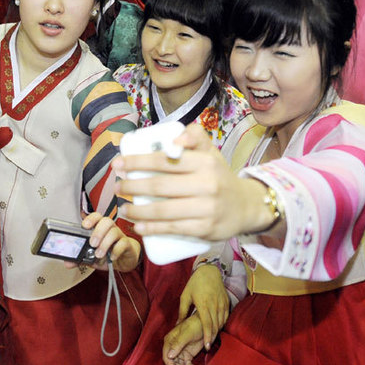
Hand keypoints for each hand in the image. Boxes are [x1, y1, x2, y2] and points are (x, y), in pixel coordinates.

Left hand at [80, 212, 140, 271]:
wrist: (123, 261)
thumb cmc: (107, 254)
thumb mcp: (91, 257)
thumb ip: (80, 258)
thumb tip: (67, 262)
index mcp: (100, 228)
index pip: (96, 216)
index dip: (91, 219)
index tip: (84, 226)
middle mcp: (110, 229)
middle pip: (106, 221)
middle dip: (98, 231)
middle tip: (92, 244)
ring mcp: (119, 235)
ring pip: (114, 231)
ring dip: (105, 243)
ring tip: (99, 254)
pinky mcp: (127, 245)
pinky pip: (123, 243)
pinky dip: (116, 250)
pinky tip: (111, 257)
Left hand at [115, 124, 275, 240]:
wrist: (247, 206)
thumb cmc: (218, 176)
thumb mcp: (210, 151)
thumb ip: (194, 135)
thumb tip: (174, 140)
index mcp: (205, 162)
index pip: (163, 160)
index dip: (136, 162)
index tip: (118, 165)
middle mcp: (207, 184)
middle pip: (159, 186)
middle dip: (131, 187)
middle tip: (117, 187)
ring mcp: (207, 209)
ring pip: (163, 210)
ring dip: (136, 210)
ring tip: (122, 208)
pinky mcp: (206, 229)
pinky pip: (173, 228)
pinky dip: (152, 228)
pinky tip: (138, 226)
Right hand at [162, 313, 205, 364]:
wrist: (206, 323)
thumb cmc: (195, 324)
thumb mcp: (187, 333)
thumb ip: (178, 344)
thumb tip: (169, 356)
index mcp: (170, 341)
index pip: (166, 357)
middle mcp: (173, 348)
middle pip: (174, 364)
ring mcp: (181, 352)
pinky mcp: (188, 355)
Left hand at [178, 263, 228, 350]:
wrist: (209, 271)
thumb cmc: (195, 284)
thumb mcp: (185, 296)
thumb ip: (182, 312)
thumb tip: (178, 324)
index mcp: (203, 304)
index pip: (207, 324)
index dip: (207, 336)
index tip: (206, 346)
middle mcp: (215, 305)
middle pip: (215, 326)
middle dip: (212, 337)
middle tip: (208, 346)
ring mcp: (222, 304)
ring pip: (221, 322)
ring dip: (217, 332)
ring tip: (211, 340)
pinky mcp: (227, 302)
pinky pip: (225, 317)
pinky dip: (222, 324)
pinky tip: (217, 328)